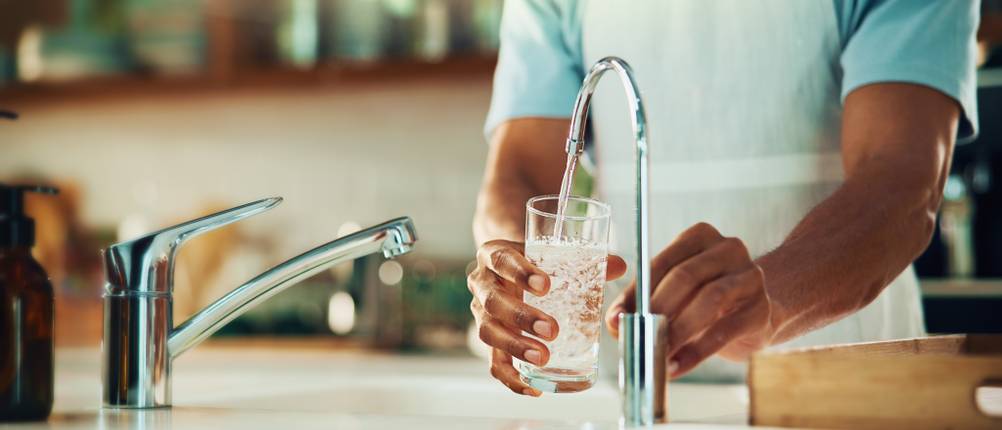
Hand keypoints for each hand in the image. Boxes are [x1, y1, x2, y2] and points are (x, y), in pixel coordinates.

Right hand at [468, 239, 626, 395]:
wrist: (507, 269)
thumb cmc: (531, 261)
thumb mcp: (550, 253)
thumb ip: (584, 260)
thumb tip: (618, 266)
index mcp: (495, 255)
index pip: (502, 260)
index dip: (520, 273)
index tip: (544, 285)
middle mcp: (483, 284)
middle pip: (493, 302)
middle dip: (521, 317)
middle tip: (551, 330)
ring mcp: (481, 314)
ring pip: (488, 332)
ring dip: (515, 346)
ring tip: (542, 357)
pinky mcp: (489, 340)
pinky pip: (494, 362)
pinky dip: (511, 377)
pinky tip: (532, 387)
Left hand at [605, 223, 773, 377]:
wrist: (759, 311)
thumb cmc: (707, 299)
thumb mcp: (676, 293)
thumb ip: (644, 302)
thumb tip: (615, 323)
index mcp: (699, 236)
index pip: (660, 262)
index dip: (635, 292)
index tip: (616, 319)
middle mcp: (728, 248)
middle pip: (685, 277)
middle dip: (656, 310)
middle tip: (637, 336)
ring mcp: (750, 277)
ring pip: (710, 299)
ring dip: (678, 330)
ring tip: (657, 353)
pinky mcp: (761, 309)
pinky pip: (725, 330)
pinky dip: (696, 351)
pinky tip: (677, 365)